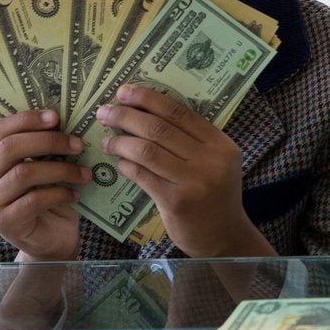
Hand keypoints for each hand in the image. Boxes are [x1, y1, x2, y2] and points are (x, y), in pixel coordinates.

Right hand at [0, 109, 87, 260]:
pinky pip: (34, 200)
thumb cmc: (50, 201)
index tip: (57, 115)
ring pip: (24, 174)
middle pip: (10, 148)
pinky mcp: (6, 223)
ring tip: (85, 173)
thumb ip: (47, 150)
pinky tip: (76, 195)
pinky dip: (60, 194)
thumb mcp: (47, 171)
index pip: (0, 130)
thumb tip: (67, 120)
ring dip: (61, 170)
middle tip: (78, 144)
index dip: (27, 119)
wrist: (50, 244)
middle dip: (48, 141)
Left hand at [95, 84, 268, 257]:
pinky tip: (117, 162)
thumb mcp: (215, 164)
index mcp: (221, 145)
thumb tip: (146, 113)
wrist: (225, 237)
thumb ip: (192, 142)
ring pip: (147, 150)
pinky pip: (142, 175)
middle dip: (126, 116)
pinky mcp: (176, 202)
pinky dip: (125, 165)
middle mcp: (211, 160)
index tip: (125, 92)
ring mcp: (194, 182)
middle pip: (159, 128)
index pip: (180, 113)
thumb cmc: (214, 196)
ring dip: (120, 141)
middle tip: (105, 112)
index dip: (149, 99)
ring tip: (107, 139)